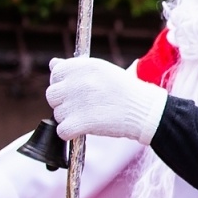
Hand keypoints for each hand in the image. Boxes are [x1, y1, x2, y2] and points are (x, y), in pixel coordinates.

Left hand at [46, 57, 167, 142]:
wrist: (145, 110)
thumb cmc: (126, 91)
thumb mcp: (102, 70)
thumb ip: (76, 67)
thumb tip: (52, 63)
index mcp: (83, 66)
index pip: (56, 73)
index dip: (63, 84)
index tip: (75, 91)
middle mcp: (77, 82)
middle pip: (52, 95)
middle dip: (63, 102)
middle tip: (82, 106)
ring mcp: (76, 103)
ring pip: (57, 114)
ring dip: (69, 118)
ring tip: (89, 116)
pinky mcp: (79, 122)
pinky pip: (62, 131)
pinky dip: (70, 133)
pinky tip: (84, 129)